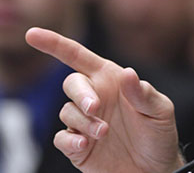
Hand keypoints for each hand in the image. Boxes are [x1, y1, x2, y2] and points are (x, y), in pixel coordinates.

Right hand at [26, 27, 185, 172]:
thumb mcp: (160, 111)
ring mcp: (85, 122)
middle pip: (71, 84)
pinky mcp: (78, 146)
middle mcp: (95, 97)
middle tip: (95, 107)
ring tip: (104, 133)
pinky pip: (62, 139)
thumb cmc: (159, 134)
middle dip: (80, 93)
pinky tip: (85, 145)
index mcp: (112, 80)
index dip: (55, 44)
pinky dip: (70, 141)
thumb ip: (144, 93)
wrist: (156, 169)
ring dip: (84, 122)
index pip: (79, 57)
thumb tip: (129, 73)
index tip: (32, 34)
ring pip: (67, 112)